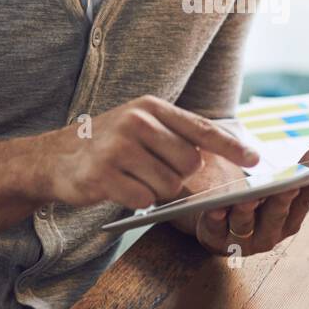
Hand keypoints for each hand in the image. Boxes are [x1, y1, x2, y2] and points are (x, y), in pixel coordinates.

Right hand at [34, 96, 258, 210]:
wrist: (52, 158)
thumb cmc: (106, 144)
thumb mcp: (139, 126)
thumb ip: (175, 136)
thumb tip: (218, 156)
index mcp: (150, 108)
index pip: (200, 128)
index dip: (230, 146)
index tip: (255, 159)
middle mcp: (136, 122)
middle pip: (188, 163)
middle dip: (178, 176)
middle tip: (151, 171)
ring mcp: (118, 148)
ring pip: (168, 185)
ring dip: (155, 191)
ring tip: (132, 178)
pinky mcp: (104, 175)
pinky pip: (143, 200)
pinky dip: (136, 201)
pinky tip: (118, 188)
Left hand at [170, 142, 308, 256]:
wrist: (221, 225)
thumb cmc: (259, 206)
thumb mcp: (282, 189)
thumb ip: (305, 172)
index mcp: (290, 220)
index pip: (303, 200)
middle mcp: (269, 234)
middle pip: (276, 215)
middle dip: (282, 199)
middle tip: (288, 184)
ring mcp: (242, 240)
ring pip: (246, 224)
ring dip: (248, 210)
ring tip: (250, 196)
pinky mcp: (215, 239)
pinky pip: (215, 228)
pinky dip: (216, 218)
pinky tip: (216, 206)